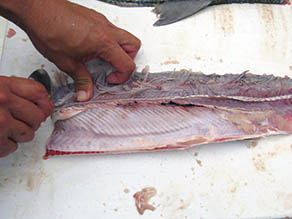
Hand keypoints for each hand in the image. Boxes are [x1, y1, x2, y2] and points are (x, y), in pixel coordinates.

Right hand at [0, 76, 52, 156]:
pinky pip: (13, 147)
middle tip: (19, 122)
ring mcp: (1, 122)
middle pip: (38, 116)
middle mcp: (4, 101)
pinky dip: (5, 146)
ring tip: (4, 129)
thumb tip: (33, 101)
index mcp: (3, 85)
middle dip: (31, 122)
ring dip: (19, 135)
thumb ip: (12, 92)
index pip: (39, 92)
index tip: (44, 109)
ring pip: (29, 133)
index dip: (44, 103)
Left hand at [23, 0, 140, 101]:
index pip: (127, 63)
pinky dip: (107, 40)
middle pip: (134, 45)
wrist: (37, 8)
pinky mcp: (94, 16)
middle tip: (114, 68)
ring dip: (119, 49)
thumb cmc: (49, 29)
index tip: (110, 79)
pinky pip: (110, 29)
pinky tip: (91, 46)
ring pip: (124, 35)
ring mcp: (101, 21)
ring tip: (103, 58)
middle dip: (128, 59)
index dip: (122, 76)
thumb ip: (81, 80)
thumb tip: (85, 93)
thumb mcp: (66, 62)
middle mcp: (106, 30)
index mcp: (103, 43)